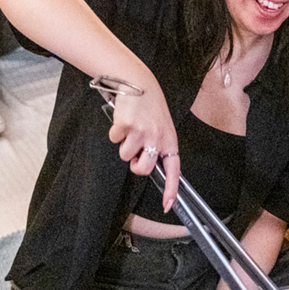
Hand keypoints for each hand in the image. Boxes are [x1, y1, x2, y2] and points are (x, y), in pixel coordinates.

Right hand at [106, 78, 179, 208]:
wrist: (139, 83)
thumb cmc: (151, 107)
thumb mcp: (162, 127)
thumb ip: (157, 146)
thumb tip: (145, 164)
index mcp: (169, 141)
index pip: (173, 170)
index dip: (170, 190)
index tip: (167, 205)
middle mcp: (157, 139)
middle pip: (142, 169)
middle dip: (135, 163)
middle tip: (135, 149)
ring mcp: (141, 133)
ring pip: (124, 155)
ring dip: (124, 144)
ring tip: (131, 128)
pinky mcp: (125, 126)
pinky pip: (114, 140)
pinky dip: (115, 132)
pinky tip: (123, 120)